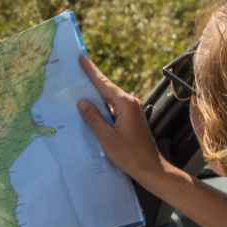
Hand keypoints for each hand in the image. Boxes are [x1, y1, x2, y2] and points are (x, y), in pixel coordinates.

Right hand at [76, 56, 166, 184]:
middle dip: (91, 80)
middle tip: (76, 69)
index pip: (104, 83)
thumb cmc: (129, 154)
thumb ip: (94, 118)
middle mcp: (130, 103)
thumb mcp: (107, 137)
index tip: (81, 57)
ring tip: (78, 87)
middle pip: (106, 88)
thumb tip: (82, 101)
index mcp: (125, 103)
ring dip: (95, 94)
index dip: (91, 71)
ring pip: (109, 98)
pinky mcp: (131, 119)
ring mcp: (132, 111)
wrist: (151, 168)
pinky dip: (101, 106)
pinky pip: (112, 107)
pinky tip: (90, 108)